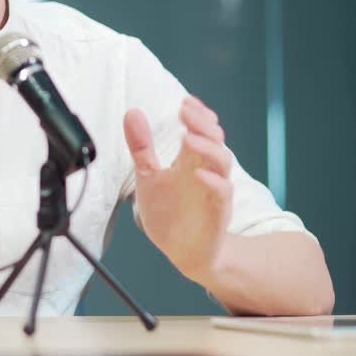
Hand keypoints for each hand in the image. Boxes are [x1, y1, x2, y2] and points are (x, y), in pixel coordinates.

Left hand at [124, 96, 233, 283]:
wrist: (183, 252)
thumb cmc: (169, 213)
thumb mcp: (148, 175)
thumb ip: (141, 146)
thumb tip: (132, 112)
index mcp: (190, 161)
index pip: (201, 130)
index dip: (197, 114)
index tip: (185, 102)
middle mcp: (205, 171)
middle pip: (214, 140)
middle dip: (202, 123)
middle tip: (186, 111)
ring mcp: (213, 191)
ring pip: (222, 162)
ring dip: (207, 148)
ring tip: (188, 139)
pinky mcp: (217, 213)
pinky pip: (222, 194)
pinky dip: (213, 182)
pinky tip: (198, 175)